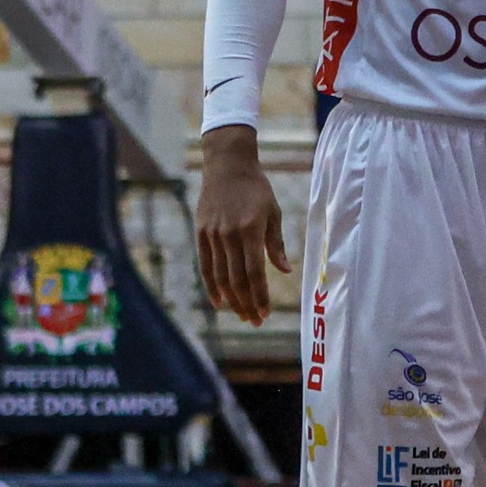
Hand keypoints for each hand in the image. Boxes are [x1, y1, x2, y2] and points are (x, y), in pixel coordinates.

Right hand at [194, 126, 288, 326]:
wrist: (228, 166)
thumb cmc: (257, 189)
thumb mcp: (273, 213)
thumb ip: (276, 244)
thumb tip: (284, 271)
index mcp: (251, 230)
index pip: (254, 272)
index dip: (260, 296)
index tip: (266, 312)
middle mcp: (230, 235)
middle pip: (236, 280)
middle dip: (246, 304)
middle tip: (255, 321)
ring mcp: (213, 235)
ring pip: (220, 277)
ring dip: (231, 300)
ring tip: (241, 315)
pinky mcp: (201, 233)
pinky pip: (205, 266)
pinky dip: (211, 286)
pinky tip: (219, 302)